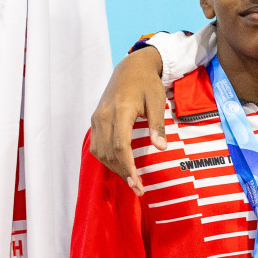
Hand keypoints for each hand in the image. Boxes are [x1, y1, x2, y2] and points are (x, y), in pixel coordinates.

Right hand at [90, 45, 167, 195]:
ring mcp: (97, 118)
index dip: (128, 168)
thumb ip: (157, 125)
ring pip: (100, 151)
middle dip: (123, 173)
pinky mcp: (96, 119)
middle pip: (109, 153)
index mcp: (120, 111)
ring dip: (114, 168)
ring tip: (131, 180)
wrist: (130, 68)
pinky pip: (97, 145)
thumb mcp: (158, 102)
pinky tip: (120, 166)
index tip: (137, 185)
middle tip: (138, 189)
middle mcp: (103, 116)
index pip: (120, 146)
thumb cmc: (147, 84)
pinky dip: (107, 158)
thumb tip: (161, 148)